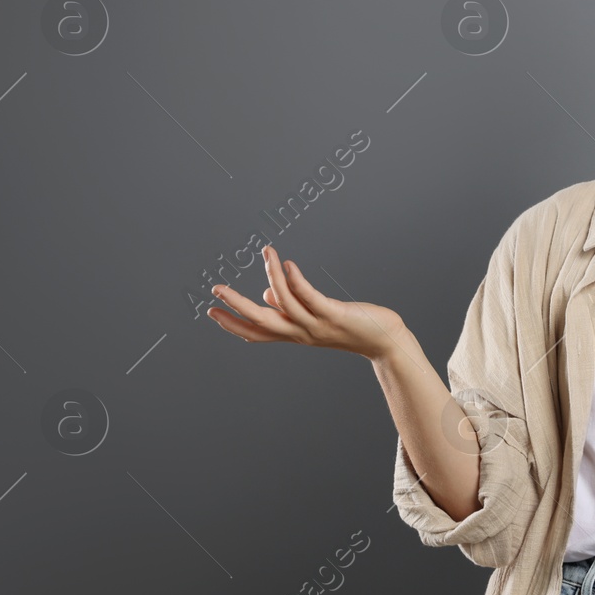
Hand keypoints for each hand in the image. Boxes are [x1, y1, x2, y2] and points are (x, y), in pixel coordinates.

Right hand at [206, 244, 412, 361]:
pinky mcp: (334, 314)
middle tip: (216, 289)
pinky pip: (310, 298)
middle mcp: (301, 332)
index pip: (256, 332)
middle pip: (261, 321)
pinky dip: (297, 281)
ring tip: (265, 253)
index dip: (232, 323)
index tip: (211, 310)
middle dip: (237, 306)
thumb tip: (266, 293)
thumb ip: (290, 308)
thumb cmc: (349, 325)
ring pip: (285, 303)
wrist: (383, 341)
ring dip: (272, 276)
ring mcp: (317, 324)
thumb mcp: (315, 318)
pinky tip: (288, 264)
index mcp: (294, 333)